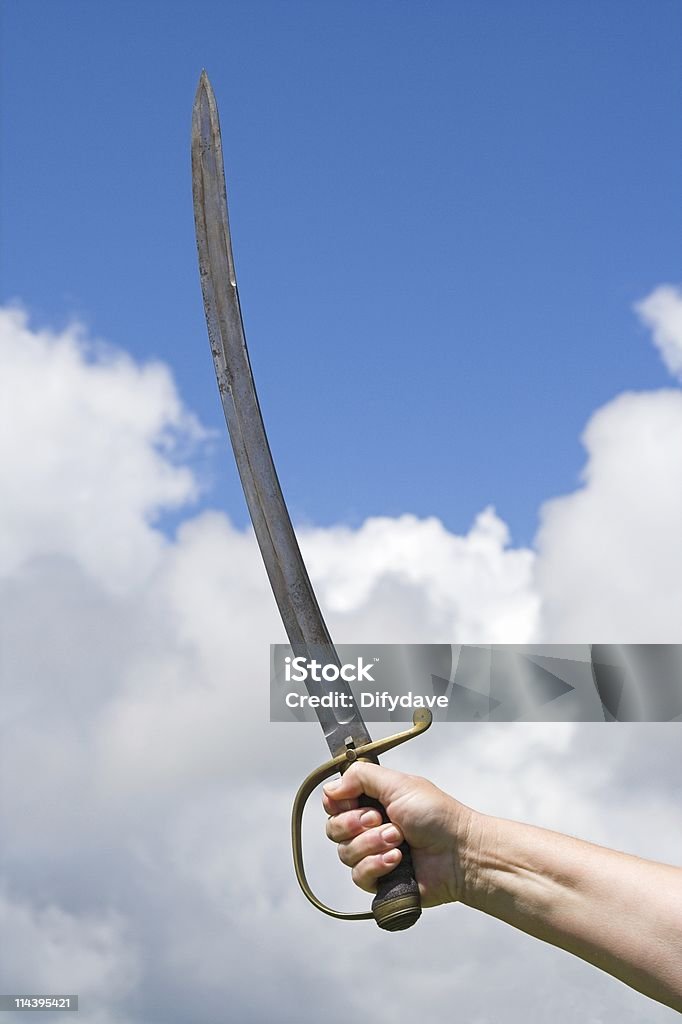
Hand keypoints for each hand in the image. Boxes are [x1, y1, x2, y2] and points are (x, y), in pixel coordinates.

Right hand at [322, 762, 474, 907]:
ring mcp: (373, 854)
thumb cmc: (437, 816)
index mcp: (372, 801)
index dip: (339, 804)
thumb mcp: (399, 784)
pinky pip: (358, 876)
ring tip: (399, 840)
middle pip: (334, 828)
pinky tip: (398, 860)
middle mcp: (369, 827)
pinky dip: (377, 865)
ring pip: (345, 853)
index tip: (355, 802)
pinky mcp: (379, 880)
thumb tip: (330, 787)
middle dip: (357, 825)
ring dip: (372, 844)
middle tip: (383, 820)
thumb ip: (361, 777)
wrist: (460, 853)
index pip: (334, 803)